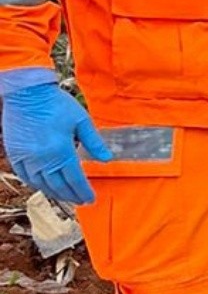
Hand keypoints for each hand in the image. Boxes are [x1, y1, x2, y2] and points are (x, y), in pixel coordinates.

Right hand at [0, 69, 112, 207]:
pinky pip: (25, 176)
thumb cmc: (56, 104)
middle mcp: (42, 159)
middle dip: (72, 196)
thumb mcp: (82, 120)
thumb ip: (94, 142)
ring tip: (66, 197)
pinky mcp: (15, 154)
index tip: (91, 199)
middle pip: (59, 186)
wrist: (27, 92)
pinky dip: (36, 184)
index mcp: (61, 151)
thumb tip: (107, 159)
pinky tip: (44, 186)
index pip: (75, 179)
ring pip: (41, 184)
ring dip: (55, 193)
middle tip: (81, 201)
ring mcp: (26, 158)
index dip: (84, 191)